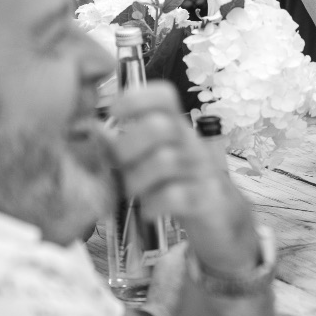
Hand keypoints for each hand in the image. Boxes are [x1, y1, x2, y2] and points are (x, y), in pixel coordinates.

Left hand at [106, 82, 259, 275]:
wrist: (222, 218)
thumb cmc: (181, 184)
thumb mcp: (154, 161)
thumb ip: (127, 146)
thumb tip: (93, 129)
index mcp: (176, 129)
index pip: (165, 97)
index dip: (137, 98)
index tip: (114, 111)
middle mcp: (190, 143)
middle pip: (160, 126)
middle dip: (128, 147)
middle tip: (119, 167)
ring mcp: (201, 170)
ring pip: (164, 161)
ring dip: (137, 180)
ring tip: (133, 193)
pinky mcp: (206, 198)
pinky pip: (175, 195)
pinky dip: (154, 205)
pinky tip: (150, 211)